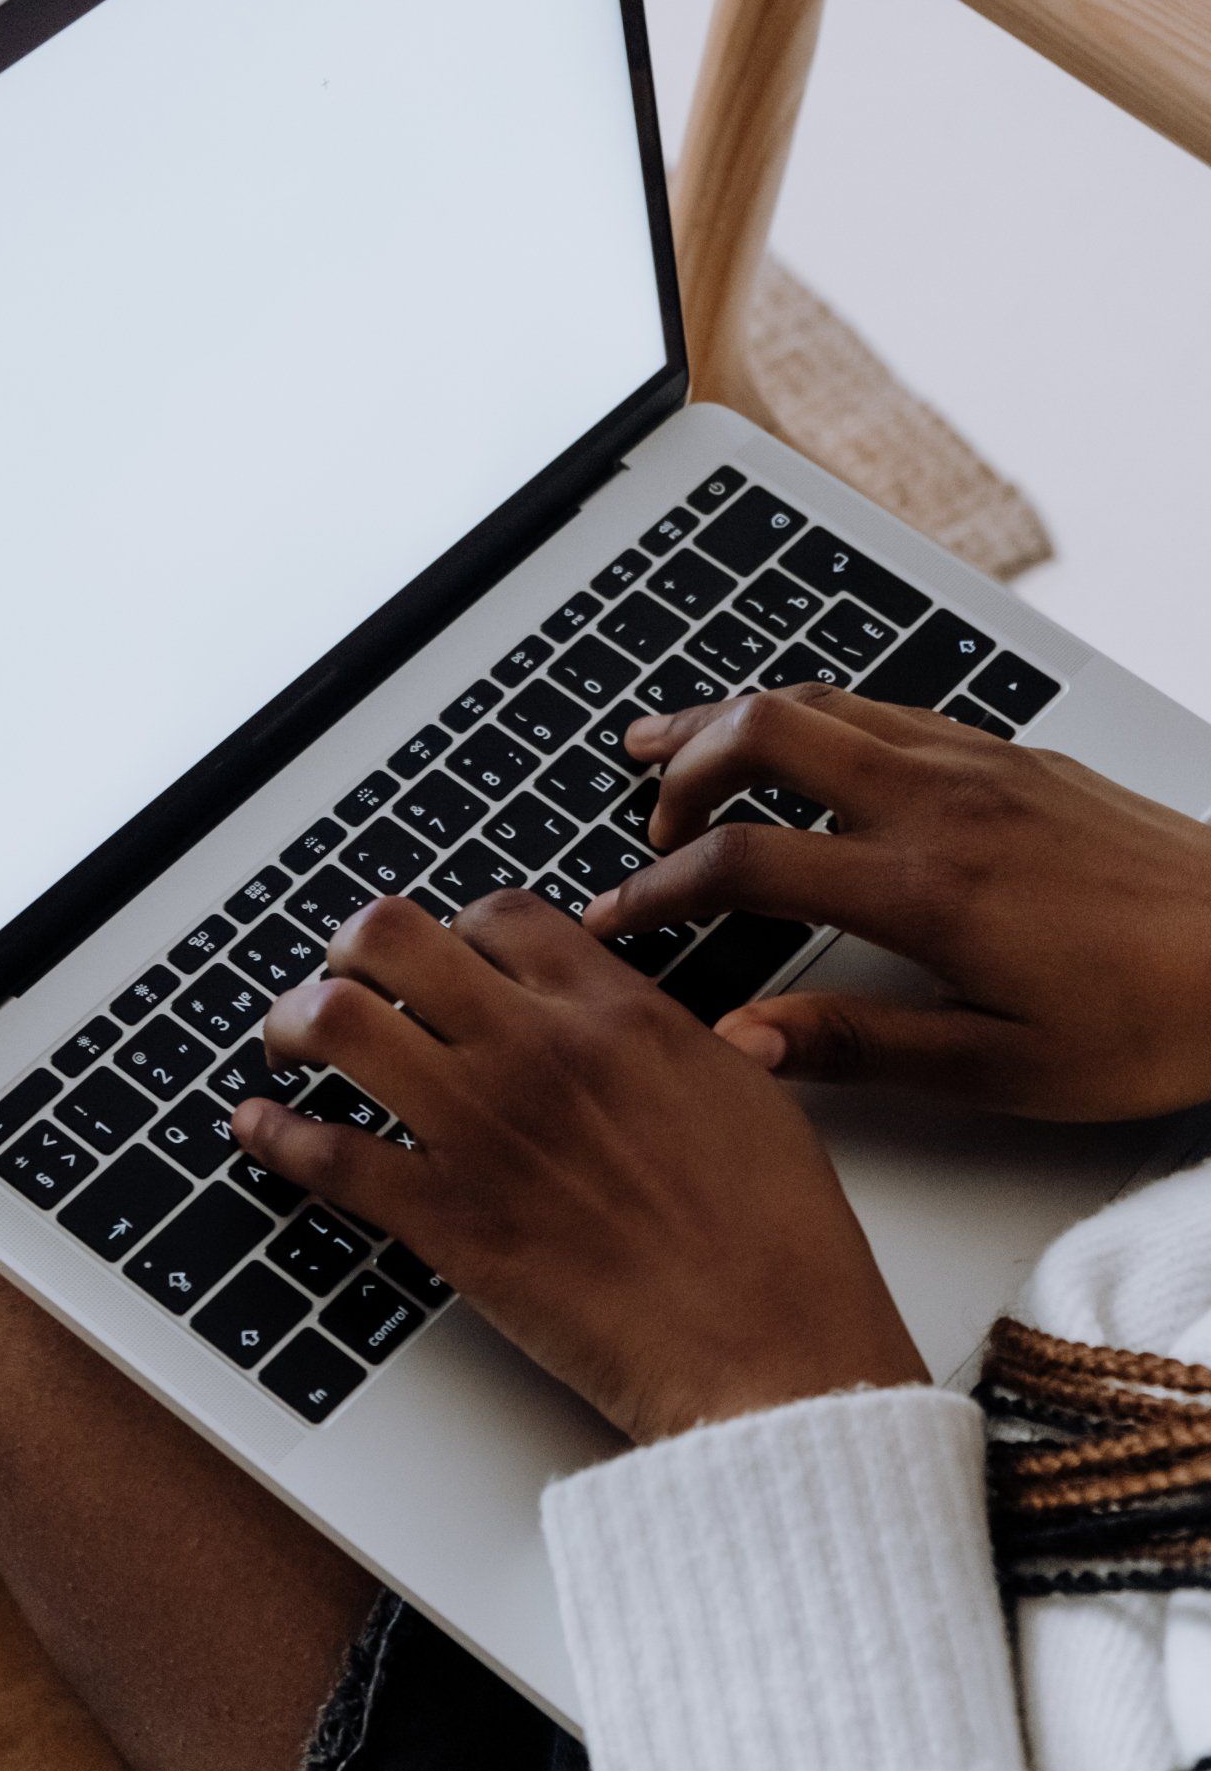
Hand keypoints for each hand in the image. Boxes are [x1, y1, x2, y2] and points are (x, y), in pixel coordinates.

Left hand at [235, 892, 922, 1444]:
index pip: (498, 915)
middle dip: (348, 951)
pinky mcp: (446, 1218)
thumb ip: (672, 1038)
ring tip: (287, 1046)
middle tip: (340, 983)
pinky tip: (255, 1128)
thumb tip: (636, 1020)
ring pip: (337, 1023)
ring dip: (293, 1024)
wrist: (767, 1349)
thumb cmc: (776, 1240)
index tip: (440, 961)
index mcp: (617, 1012)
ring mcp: (482, 1129)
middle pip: (390, 938)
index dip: (453, 929)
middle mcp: (537, 1049)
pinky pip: (326, 1155)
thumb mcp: (747, 1093)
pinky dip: (273, 1136)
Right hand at [582, 685, 1210, 1120]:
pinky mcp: (1018, 756)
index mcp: (927, 889)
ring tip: (673, 748)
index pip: (745, 863)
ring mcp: (984, 765)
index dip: (658, 891)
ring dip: (735, 721)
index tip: (614, 919)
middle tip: (645, 824)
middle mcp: (946, 803)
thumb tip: (739, 1044)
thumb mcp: (1000, 1071)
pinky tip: (803, 744)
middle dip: (681, 765)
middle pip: (767, 731)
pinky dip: (814, 717)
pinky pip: (886, 708)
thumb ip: (857, 1047)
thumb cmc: (1156, 1022)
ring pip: (825, 700)